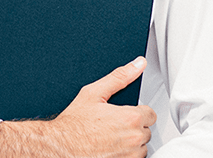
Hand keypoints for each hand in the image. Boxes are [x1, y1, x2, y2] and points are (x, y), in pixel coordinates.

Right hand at [0, 57, 155, 157]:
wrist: (61, 146)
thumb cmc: (75, 123)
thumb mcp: (94, 93)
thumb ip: (120, 77)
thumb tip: (138, 64)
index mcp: (130, 117)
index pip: (151, 113)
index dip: (137, 111)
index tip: (124, 112)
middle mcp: (134, 139)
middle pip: (146, 130)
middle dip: (133, 126)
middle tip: (114, 123)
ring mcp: (130, 157)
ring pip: (141, 147)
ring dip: (131, 142)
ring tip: (111, 136)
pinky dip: (125, 155)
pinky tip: (110, 149)